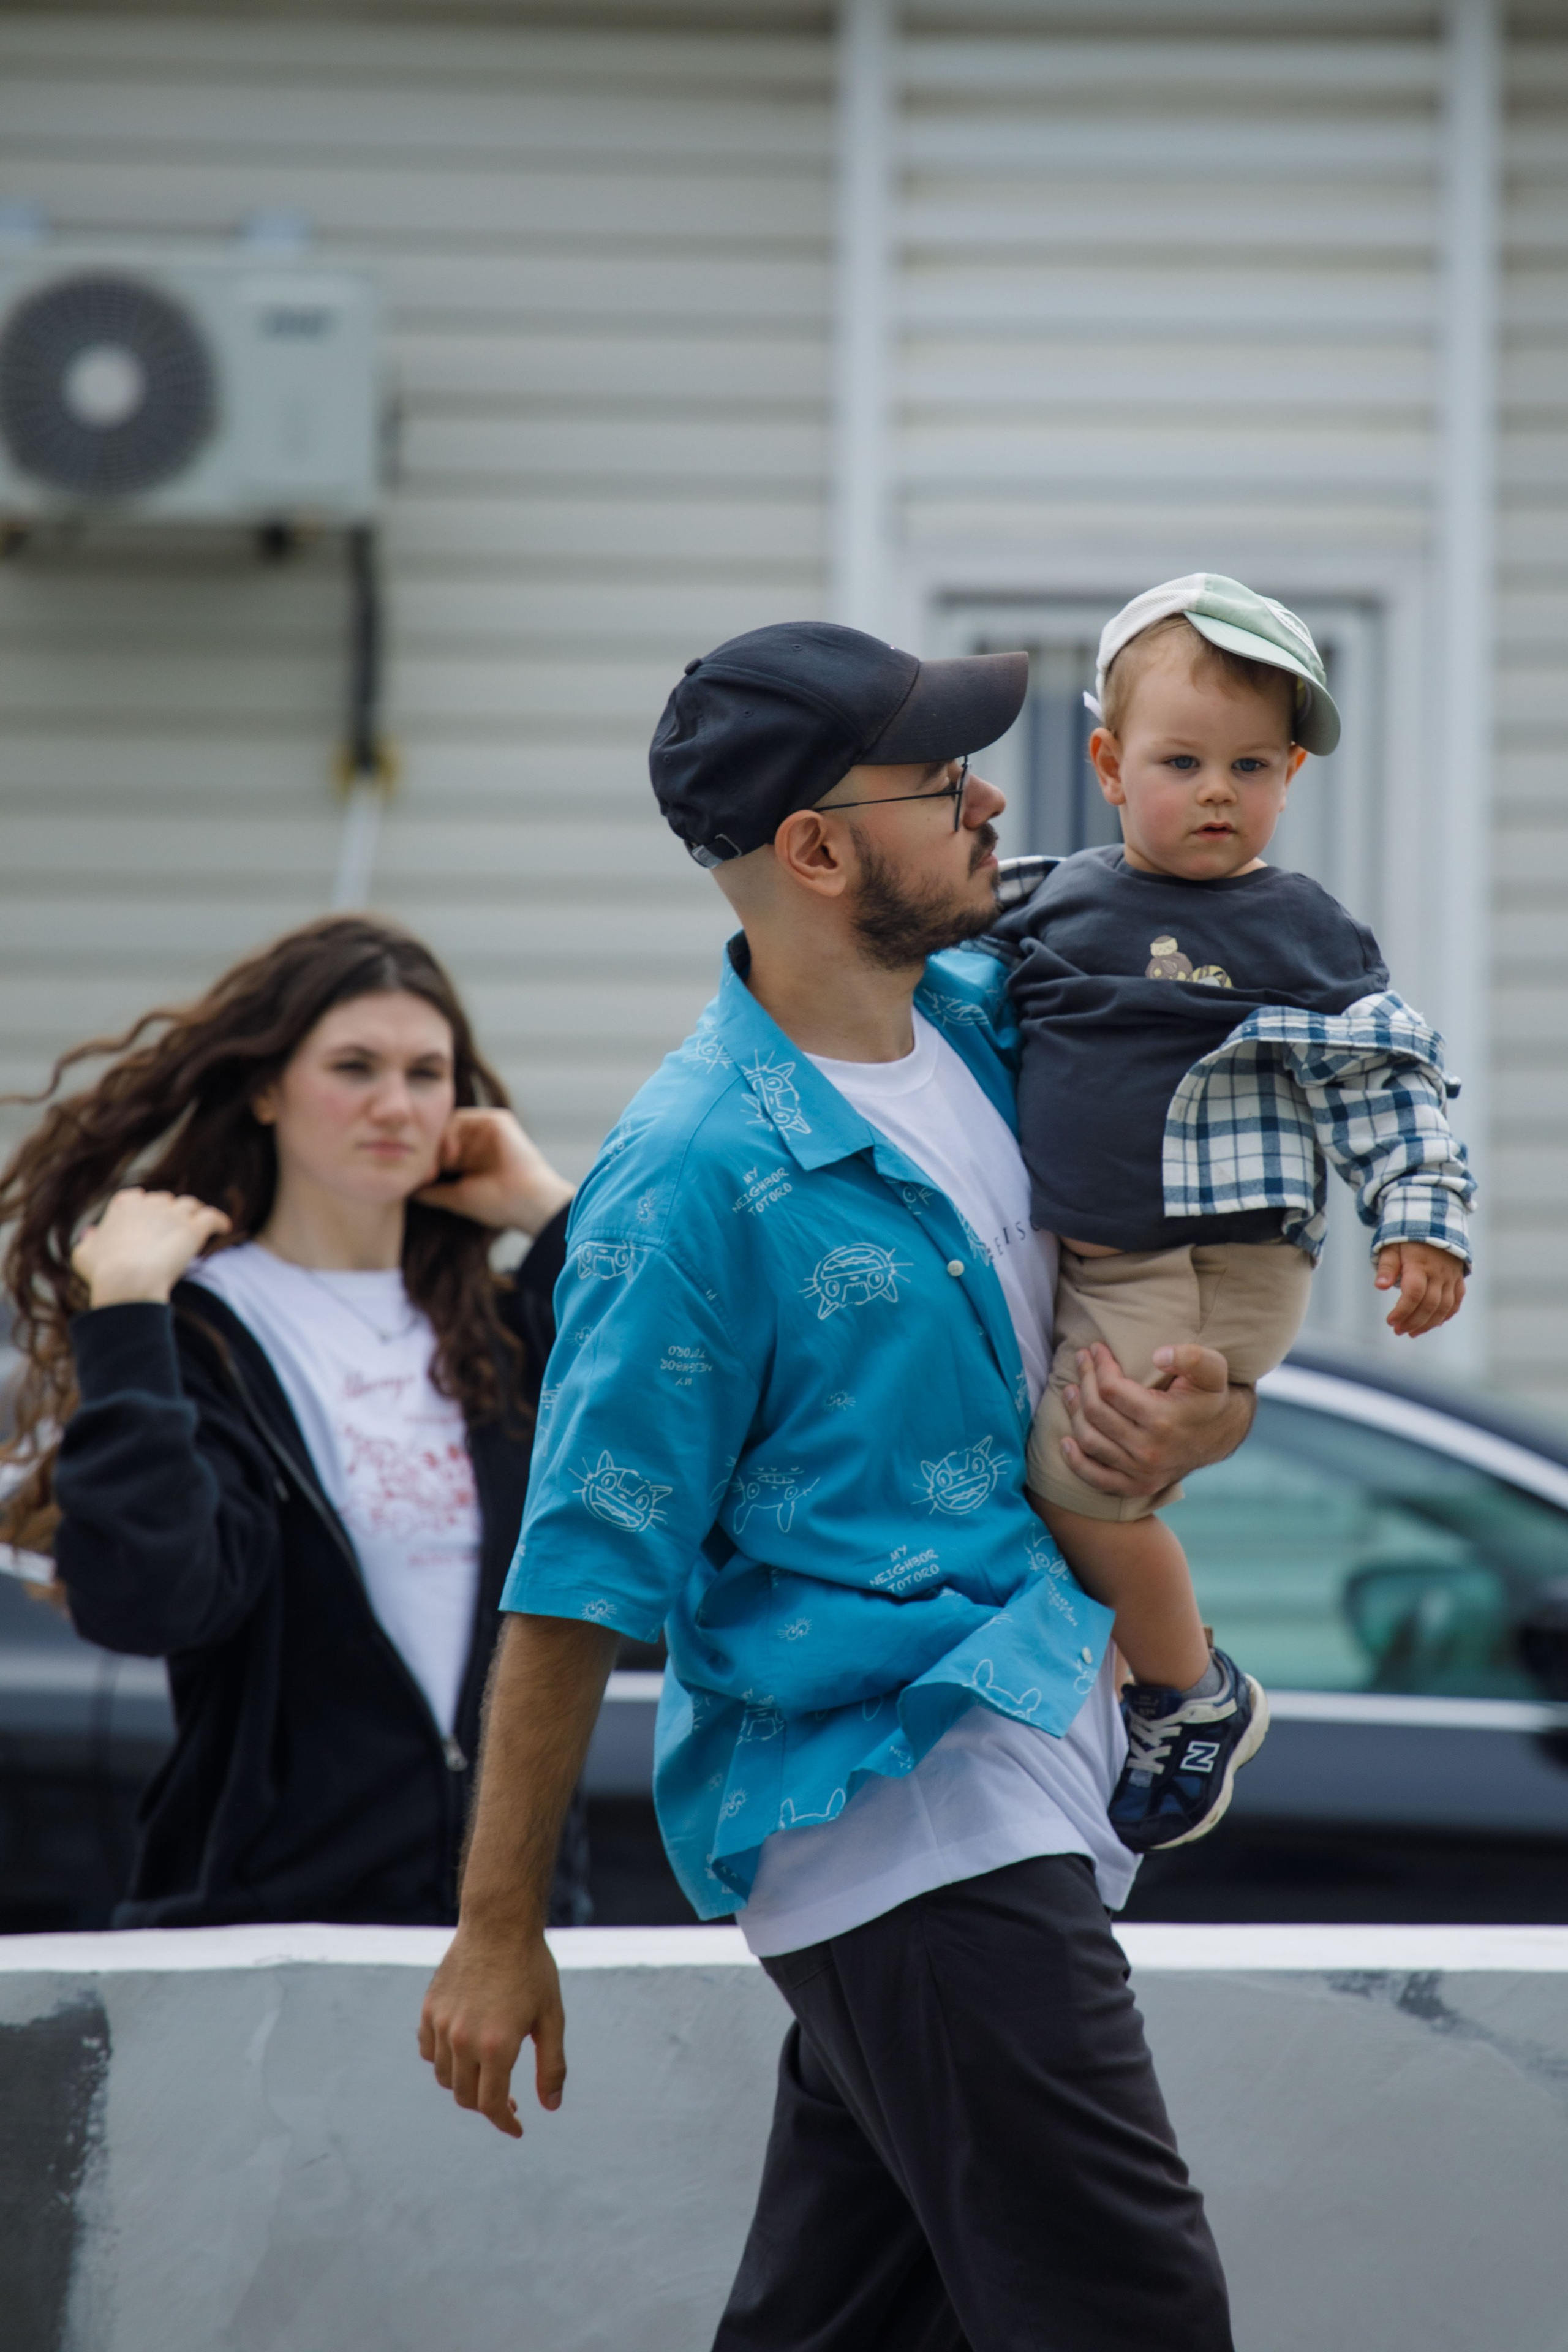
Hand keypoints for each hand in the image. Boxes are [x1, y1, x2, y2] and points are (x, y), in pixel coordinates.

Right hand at [72, 1188, 231, 1307]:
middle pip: (164, 1200)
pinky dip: (220, 1221)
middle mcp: (150, 1203)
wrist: (127, 1280)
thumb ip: (88, 1241)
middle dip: (168, 1212)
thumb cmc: (103, 1272)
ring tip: (198, 1223)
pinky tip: (224, 1228)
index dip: (144, 1210)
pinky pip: (213, 1217)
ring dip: (193, 1213)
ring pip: (190, 1205)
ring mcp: (174, 1213)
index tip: (147, 1223)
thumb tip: (91, 1233)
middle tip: (172, 1229)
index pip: (137, 1198)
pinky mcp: (194, 1228)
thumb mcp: (83, 1255)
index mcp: (123, 1204)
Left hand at [413, 1108, 572, 1237]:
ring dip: (437, 1145)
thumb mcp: (456, 1197)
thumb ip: (432, 1191)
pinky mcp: (497, 1120)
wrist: (527, 1202)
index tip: (420, 1181)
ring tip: (437, 1167)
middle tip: (424, 1173)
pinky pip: (462, 1118)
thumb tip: (407, 1190)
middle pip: (441, 1135)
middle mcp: (480, 1142)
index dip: (426, 1162)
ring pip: (447, 1126)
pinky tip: (452, 1155)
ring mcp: (488, 1130)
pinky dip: (450, 1134)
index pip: (439, 1150)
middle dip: (429, 1152)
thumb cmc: (497, 1204)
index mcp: (472, 1160)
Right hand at [418, 1924, 564, 2139]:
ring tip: (488, 2071)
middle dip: (487, 2105)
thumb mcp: (552, 2017)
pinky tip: (464, 2050)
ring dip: (465, 2084)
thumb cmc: (531, 1969)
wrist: (499, 1924)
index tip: (517, 2128)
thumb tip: (550, 2107)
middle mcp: (464, 2040)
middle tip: (509, 2098)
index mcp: (497, 2046)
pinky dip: (444, 2060)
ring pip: (445, 2077)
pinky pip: (430, 2051)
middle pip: (466, 2097)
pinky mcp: (429, 2009)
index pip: (492, 2105)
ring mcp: (442, 2024)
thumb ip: (552, 2066)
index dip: (505, 2122)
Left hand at [1060, 1341, 1252, 1499]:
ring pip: (1090, 1440)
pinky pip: (1095, 1478)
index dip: (1099, 1365)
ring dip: (1074, 1413)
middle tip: (1081, 1361)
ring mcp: (1141, 1472)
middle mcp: (1149, 1450)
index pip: (1111, 1389)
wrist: (1222, 1435)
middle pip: (1096, 1412)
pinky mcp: (1136, 1486)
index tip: (1096, 1348)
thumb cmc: (1210, 1396)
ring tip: (1071, 1390)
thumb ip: (1191, 1357)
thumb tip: (1159, 1355)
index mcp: (1163, 1420)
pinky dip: (1075, 1461)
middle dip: (1084, 1381)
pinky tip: (1066, 1440)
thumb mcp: (1213, 1370)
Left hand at [1375, 1240, 1466, 1336]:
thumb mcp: (1391, 1246)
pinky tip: (1434, 1323)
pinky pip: (1456, 1301)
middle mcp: (1438, 1272)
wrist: (1435, 1221)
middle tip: (1398, 1331)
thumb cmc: (1407, 1236)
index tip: (1390, 1321)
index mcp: (1419, 1264)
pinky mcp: (1458, 1278)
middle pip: (1429, 1304)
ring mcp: (1451, 1276)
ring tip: (1412, 1332)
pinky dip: (1446, 1315)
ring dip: (1428, 1323)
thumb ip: (1386, 1266)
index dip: (1402, 1311)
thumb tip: (1380, 1286)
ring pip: (1444, 1307)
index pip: (1413, 1294)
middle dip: (1413, 1322)